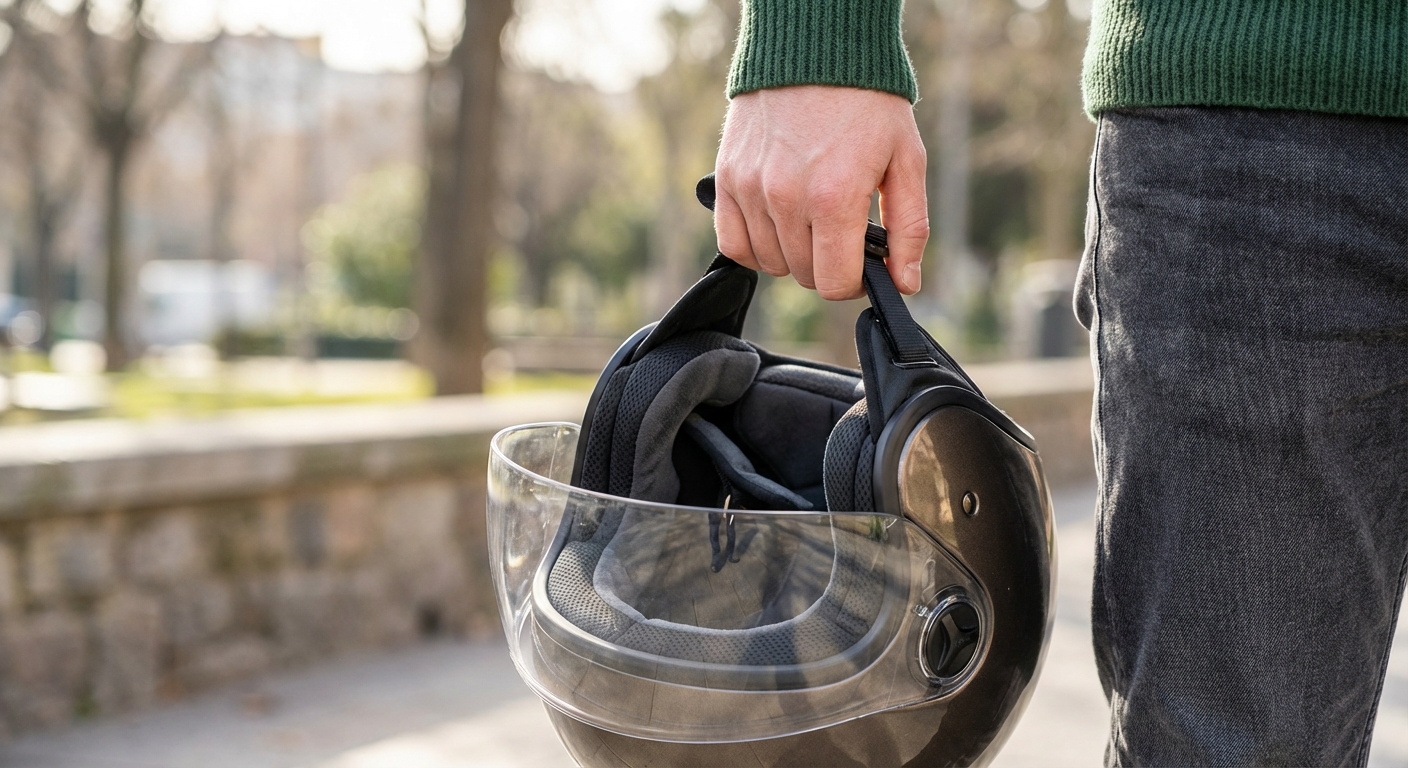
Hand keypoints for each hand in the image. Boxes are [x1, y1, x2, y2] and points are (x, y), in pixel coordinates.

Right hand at [714, 85, 928, 298]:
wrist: (816, 47)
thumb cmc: (867, 101)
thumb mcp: (906, 160)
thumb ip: (909, 227)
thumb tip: (904, 283)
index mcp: (835, 197)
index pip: (834, 282)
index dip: (854, 282)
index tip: (863, 265)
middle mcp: (787, 197)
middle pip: (803, 275)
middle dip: (828, 263)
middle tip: (842, 232)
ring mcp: (752, 188)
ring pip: (770, 263)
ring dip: (794, 253)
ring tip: (812, 219)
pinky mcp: (727, 178)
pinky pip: (733, 244)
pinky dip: (755, 246)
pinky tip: (778, 225)